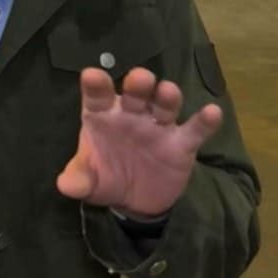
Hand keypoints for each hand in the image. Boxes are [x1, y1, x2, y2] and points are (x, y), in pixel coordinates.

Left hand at [58, 67, 221, 219]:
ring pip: (165, 105)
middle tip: (140, 79)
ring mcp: (159, 126)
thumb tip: (65, 185)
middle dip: (138, 85)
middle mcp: (131, 113)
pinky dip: (204, 121)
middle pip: (136, 93)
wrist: (136, 201)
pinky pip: (195, 130)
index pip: (98, 96)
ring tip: (168, 92)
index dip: (96, 86)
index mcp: (103, 115)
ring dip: (167, 97)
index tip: (92, 76)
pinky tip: (213, 113)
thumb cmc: (107, 177)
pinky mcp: (182, 144)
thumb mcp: (89, 182)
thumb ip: (78, 179)